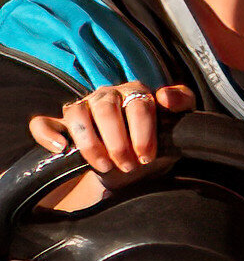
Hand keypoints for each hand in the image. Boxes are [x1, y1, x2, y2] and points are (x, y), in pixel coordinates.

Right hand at [26, 79, 190, 187]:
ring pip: (77, 114)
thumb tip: (164, 96)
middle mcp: (107, 95)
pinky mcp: (61, 125)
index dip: (143, 133)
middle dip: (118, 142)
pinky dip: (48, 135)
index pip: (138, 105)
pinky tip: (61, 148)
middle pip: (106, 110)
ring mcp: (82, 107)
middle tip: (127, 165)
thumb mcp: (177, 127)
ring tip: (104, 166)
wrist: (133, 168)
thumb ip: (182, 104)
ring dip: (90, 144)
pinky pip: (44, 123)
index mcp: (136, 92)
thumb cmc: (157, 144)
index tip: (146, 157)